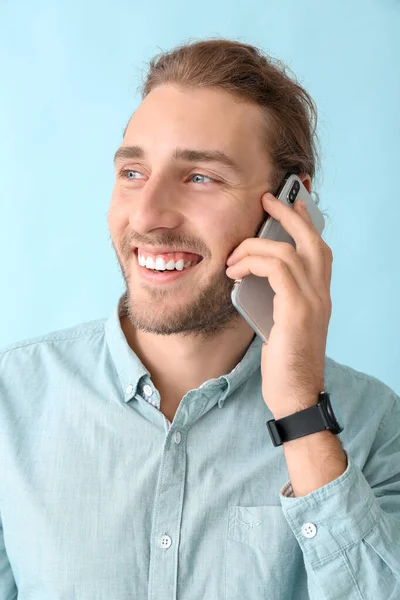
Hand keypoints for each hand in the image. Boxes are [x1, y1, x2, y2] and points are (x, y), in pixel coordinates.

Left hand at [226, 192, 332, 419]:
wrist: (295, 395)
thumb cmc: (284, 363)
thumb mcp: (280, 323)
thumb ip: (276, 298)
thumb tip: (250, 277)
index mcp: (318, 295)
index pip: (318, 249)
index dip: (305, 223)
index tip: (288, 205)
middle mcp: (321, 293)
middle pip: (311, 239)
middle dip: (288, 214)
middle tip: (267, 200)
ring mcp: (313, 301)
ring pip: (289, 251)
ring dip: (255, 247)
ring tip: (233, 256)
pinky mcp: (297, 311)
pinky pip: (278, 269)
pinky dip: (254, 262)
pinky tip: (234, 272)